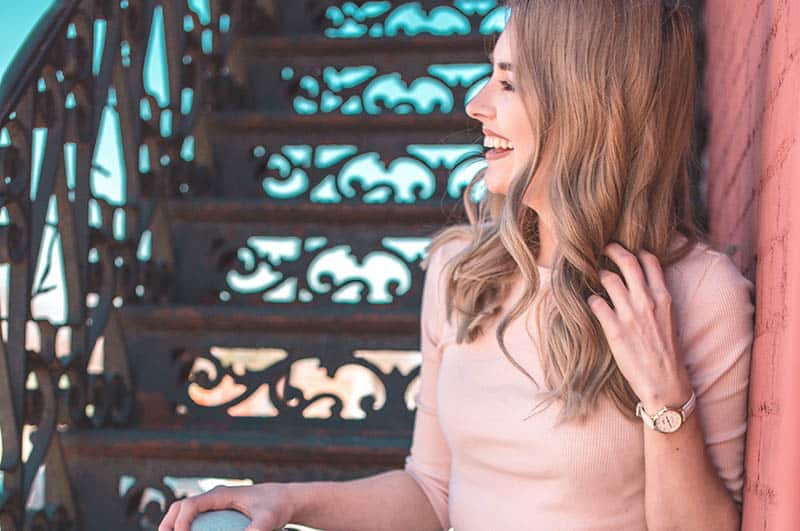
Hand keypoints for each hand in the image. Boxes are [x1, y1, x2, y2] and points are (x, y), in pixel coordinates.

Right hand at [158, 483, 292, 530]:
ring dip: (174, 526)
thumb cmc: (277, 507)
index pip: (190, 505)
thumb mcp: (268, 520)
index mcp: (220, 494)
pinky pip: (196, 520)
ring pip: (185, 513)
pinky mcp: (219, 512)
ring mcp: (215, 505)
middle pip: (180, 507)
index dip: (180, 523)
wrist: (285, 499)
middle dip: (168, 525)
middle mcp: (214, 497)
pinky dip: (187, 529)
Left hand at [587, 242, 692, 410]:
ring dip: (599, 275)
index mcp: (664, 297)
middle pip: (627, 262)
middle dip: (612, 250)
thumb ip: (657, 298)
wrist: (665, 382)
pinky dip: (591, 300)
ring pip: (608, 278)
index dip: (635, 251)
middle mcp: (647, 301)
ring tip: (594, 278)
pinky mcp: (614, 329)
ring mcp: (630, 314)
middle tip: (602, 248)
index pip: (649, 261)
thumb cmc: (667, 351)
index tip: (624, 250)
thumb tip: (641, 283)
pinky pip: (596, 303)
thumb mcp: (669, 318)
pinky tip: (592, 304)